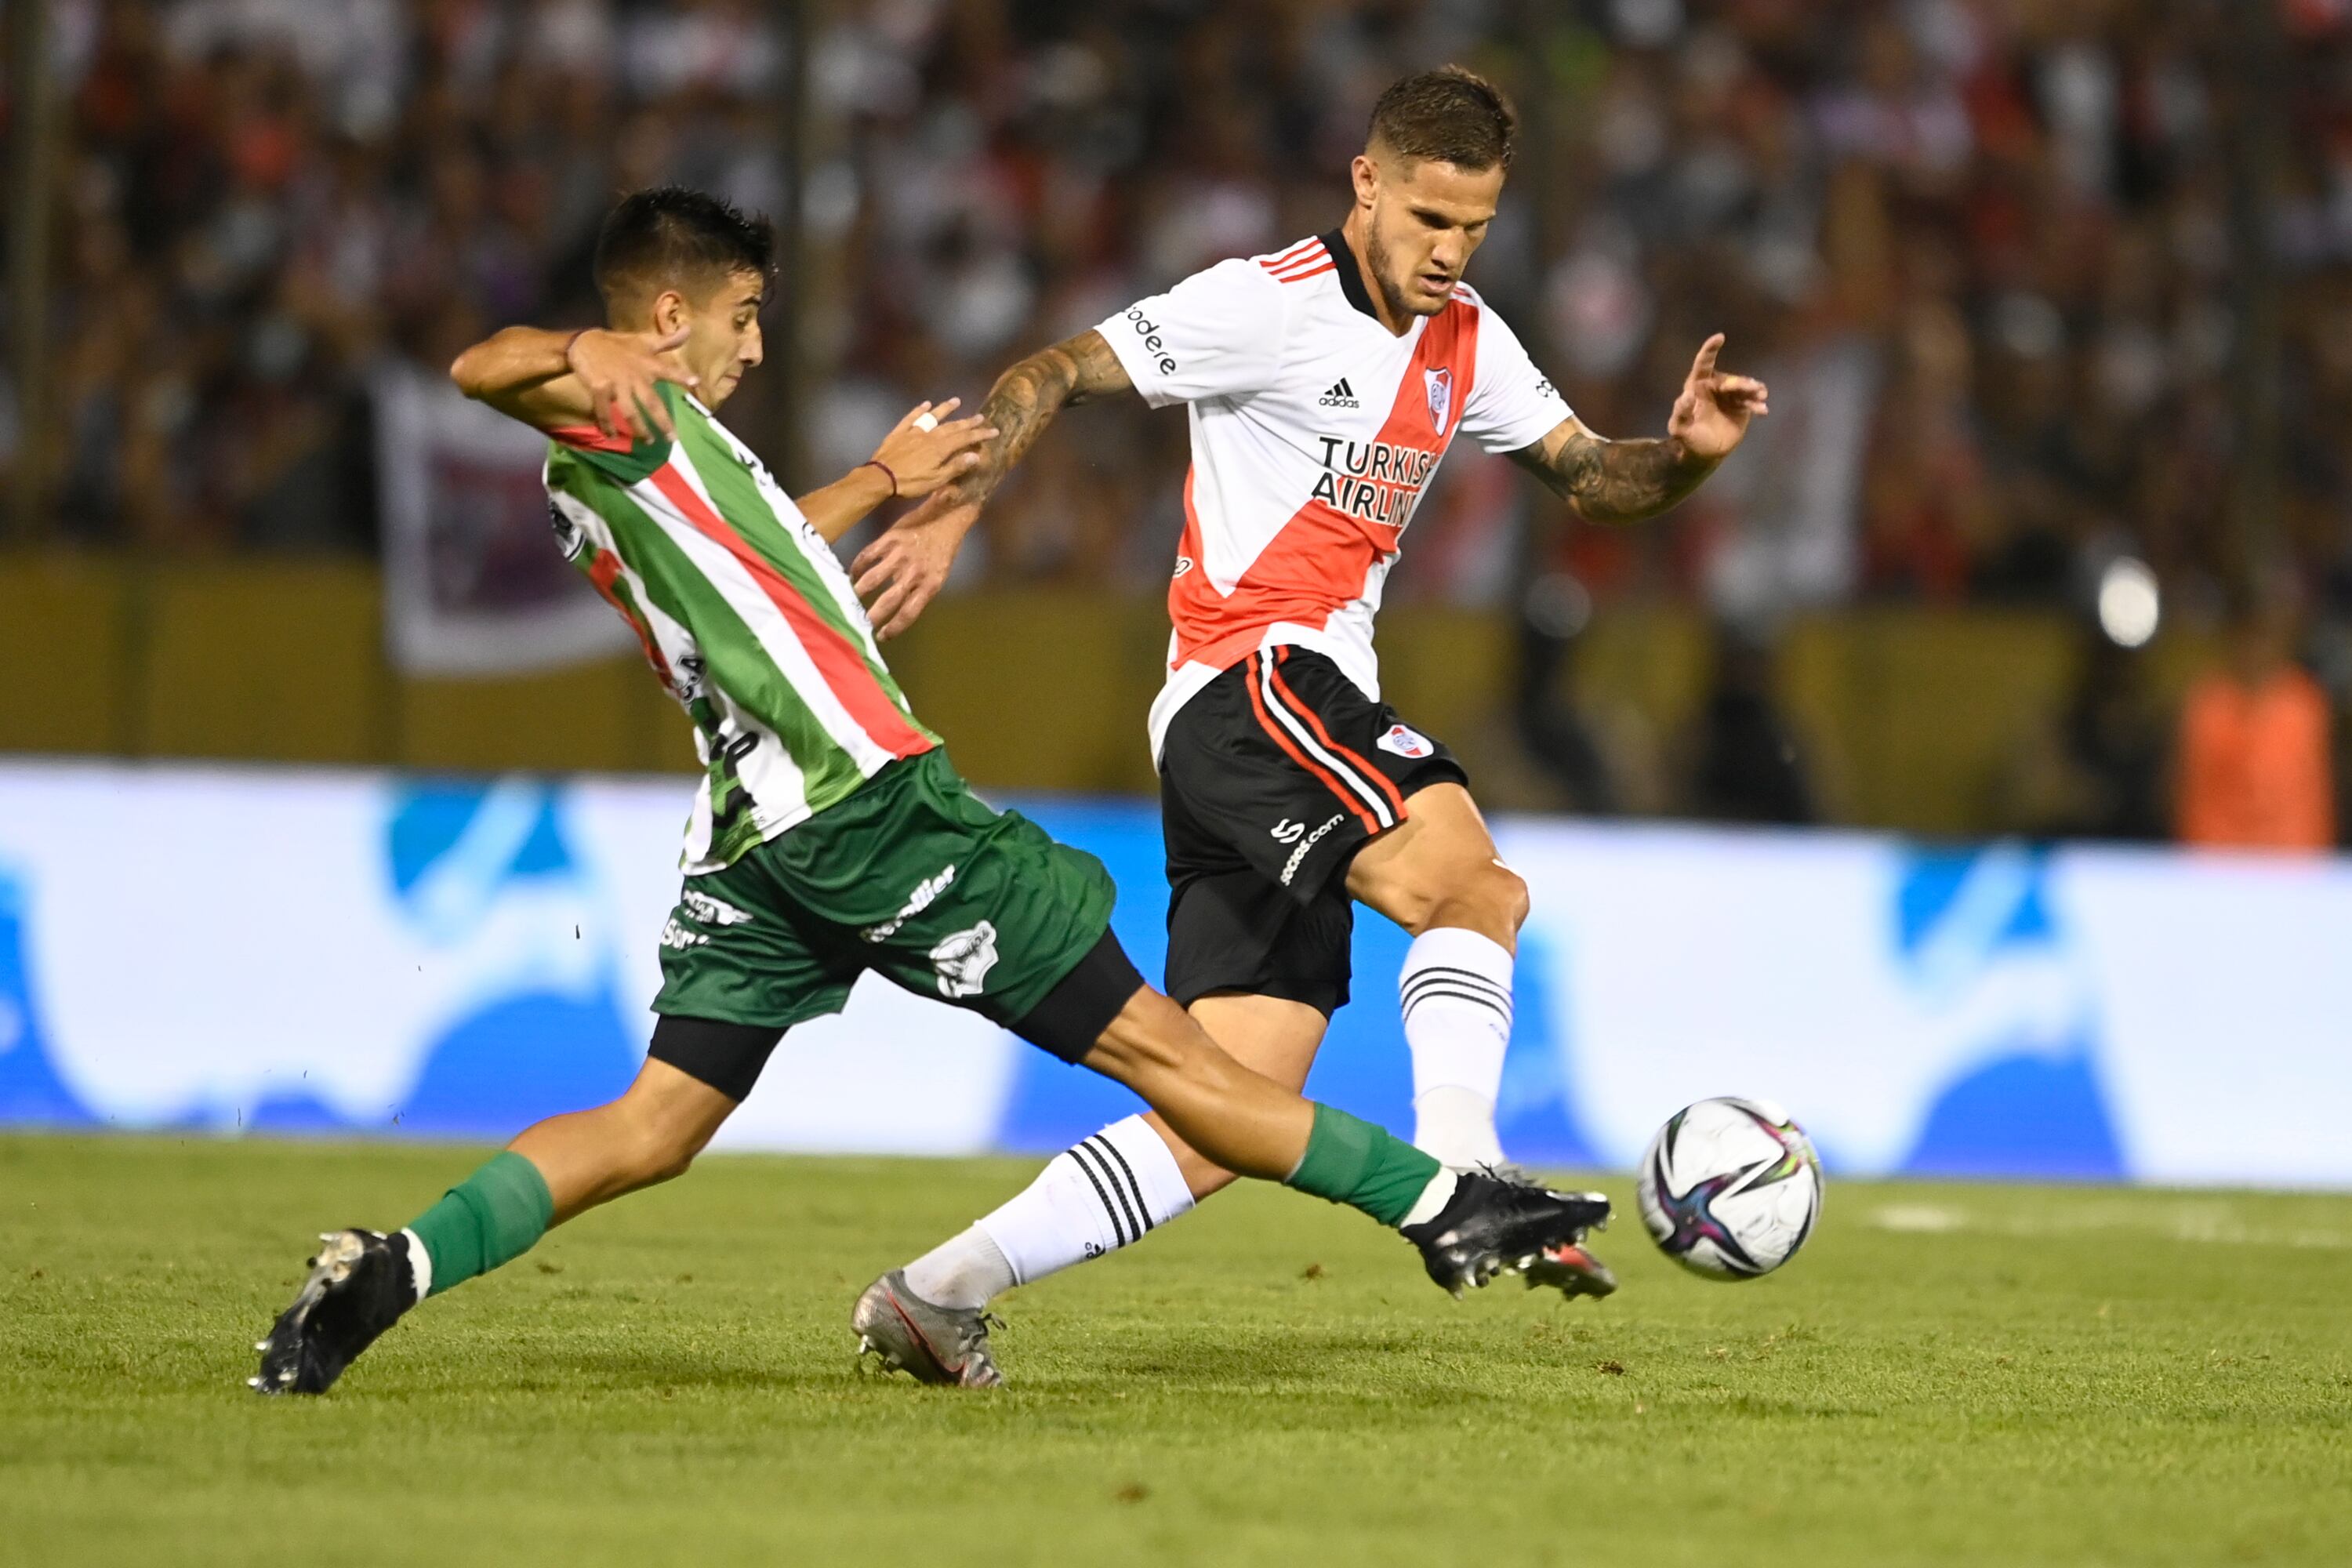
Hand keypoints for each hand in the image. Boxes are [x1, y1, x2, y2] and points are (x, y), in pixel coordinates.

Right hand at [567, 326, 694, 441]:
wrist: (584, 343)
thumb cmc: (618, 345)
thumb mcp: (644, 341)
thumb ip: (668, 341)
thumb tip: (689, 329)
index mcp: (646, 363)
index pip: (667, 370)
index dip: (681, 376)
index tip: (696, 382)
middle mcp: (634, 375)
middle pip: (651, 402)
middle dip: (662, 421)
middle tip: (673, 439)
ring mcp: (616, 383)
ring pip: (630, 411)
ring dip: (639, 429)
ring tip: (648, 441)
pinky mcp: (598, 388)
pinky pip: (604, 411)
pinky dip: (607, 425)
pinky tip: (611, 436)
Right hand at [851, 491, 979, 639]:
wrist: (950, 514)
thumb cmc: (943, 548)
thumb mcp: (937, 573)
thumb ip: (918, 589)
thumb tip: (895, 606)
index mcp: (930, 584)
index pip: (909, 613)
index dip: (893, 627)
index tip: (881, 636)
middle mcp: (915, 572)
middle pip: (888, 601)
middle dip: (871, 616)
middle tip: (858, 624)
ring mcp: (901, 555)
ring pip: (872, 580)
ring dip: (858, 592)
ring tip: (848, 600)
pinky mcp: (891, 539)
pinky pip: (868, 556)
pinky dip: (857, 566)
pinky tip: (851, 574)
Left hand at [868, 399, 996, 498]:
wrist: (881, 477)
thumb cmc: (910, 483)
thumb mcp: (936, 480)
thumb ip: (956, 466)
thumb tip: (976, 455)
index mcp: (940, 448)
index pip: (965, 438)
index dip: (980, 434)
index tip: (994, 431)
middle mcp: (929, 435)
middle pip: (952, 426)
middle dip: (968, 422)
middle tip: (981, 417)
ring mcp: (913, 432)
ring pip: (933, 417)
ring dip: (945, 409)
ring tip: (956, 401)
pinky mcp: (899, 432)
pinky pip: (911, 418)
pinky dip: (919, 410)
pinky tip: (926, 404)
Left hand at [1666, 334, 1768, 461]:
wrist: (1705, 453)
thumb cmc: (1687, 438)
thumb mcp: (1679, 428)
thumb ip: (1681, 413)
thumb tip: (1686, 396)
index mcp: (1697, 387)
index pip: (1702, 365)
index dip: (1710, 350)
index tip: (1719, 337)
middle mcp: (1714, 387)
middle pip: (1729, 380)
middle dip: (1741, 382)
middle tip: (1753, 388)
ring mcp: (1730, 396)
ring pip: (1743, 388)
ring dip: (1753, 390)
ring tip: (1760, 396)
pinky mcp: (1741, 406)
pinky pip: (1752, 401)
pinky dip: (1757, 404)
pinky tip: (1762, 410)